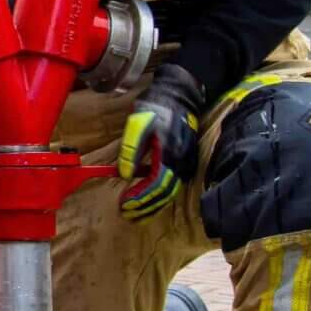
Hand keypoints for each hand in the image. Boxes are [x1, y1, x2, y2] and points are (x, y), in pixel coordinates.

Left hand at [117, 63, 206, 218]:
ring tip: (134, 213)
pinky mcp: (185, 162)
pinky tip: (146, 201)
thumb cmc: (156, 108)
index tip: (124, 204)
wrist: (179, 96)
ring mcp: (186, 163)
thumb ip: (130, 151)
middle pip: (165, 194)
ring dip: (152, 206)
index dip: (140, 197)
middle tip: (126, 213)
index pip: (156, 184)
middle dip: (145, 207)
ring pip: (170, 193)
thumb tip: (124, 176)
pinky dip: (159, 197)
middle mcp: (181, 161)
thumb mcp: (137, 125)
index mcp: (169, 153)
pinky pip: (173, 186)